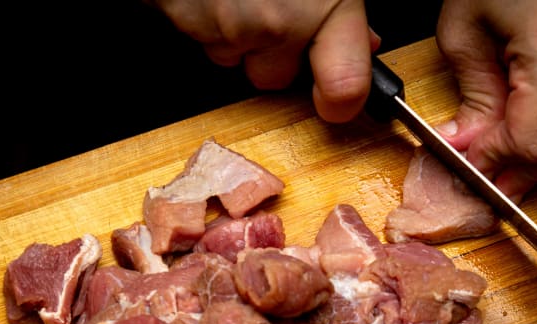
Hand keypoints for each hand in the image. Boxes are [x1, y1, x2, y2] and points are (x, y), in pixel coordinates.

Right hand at [151, 0, 378, 122]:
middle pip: (274, 77)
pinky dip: (200, 14)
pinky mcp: (177, 17)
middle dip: (274, 53)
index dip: (341, 101)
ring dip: (234, 31)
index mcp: (318, 4)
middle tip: (273, 8)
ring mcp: (220, 24)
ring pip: (230, 55)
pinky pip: (193, 33)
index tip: (338, 102)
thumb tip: (360, 39)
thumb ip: (343, 2)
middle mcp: (272, 23)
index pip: (344, 85)